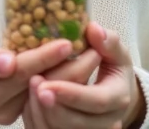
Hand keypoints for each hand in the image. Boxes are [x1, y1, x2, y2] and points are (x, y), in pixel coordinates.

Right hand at [0, 37, 98, 125]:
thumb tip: (7, 63)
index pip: (24, 71)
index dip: (46, 57)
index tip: (68, 42)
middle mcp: (0, 108)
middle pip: (40, 84)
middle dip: (69, 68)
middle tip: (93, 49)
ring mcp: (10, 113)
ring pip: (46, 91)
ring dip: (70, 76)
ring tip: (91, 56)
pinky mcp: (17, 114)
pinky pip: (42, 95)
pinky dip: (59, 81)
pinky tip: (76, 68)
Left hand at [22, 23, 143, 128]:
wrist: (113, 97)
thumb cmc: (111, 69)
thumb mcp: (115, 53)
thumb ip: (108, 41)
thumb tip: (94, 29)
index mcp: (118, 99)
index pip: (96, 102)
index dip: (71, 94)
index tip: (47, 84)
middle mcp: (108, 123)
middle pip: (75, 122)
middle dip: (51, 104)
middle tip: (32, 81)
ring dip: (40, 111)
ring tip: (30, 84)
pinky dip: (35, 118)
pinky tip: (29, 98)